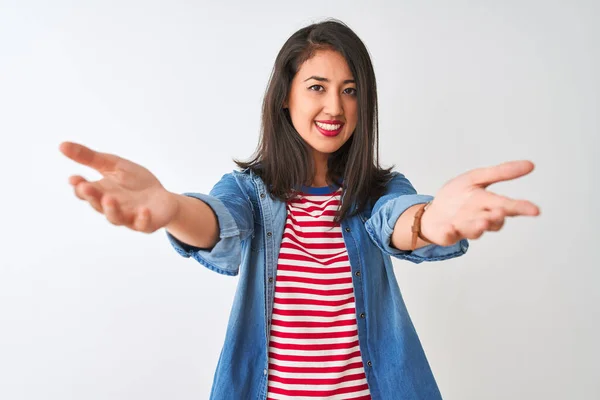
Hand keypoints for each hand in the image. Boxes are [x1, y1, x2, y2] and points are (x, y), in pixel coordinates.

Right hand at [59, 141, 178, 232]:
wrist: (163, 198)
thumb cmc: (136, 182)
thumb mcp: (113, 165)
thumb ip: (90, 158)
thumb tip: (61, 145)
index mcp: (101, 192)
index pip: (85, 191)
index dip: (79, 186)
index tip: (74, 178)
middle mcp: (112, 207)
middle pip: (98, 204)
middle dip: (91, 196)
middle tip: (85, 187)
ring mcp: (129, 218)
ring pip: (116, 218)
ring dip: (111, 209)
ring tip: (109, 199)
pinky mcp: (147, 224)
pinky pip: (143, 225)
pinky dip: (142, 219)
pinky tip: (144, 210)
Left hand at [420, 160, 539, 245]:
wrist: (433, 211)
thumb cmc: (458, 196)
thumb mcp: (477, 178)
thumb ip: (500, 173)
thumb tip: (530, 165)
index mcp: (489, 204)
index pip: (508, 206)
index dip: (521, 208)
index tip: (535, 210)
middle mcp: (480, 218)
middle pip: (493, 221)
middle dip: (497, 217)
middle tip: (501, 212)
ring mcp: (464, 228)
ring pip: (474, 230)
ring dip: (478, 226)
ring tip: (482, 221)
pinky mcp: (448, 234)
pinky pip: (449, 235)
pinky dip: (449, 233)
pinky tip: (450, 228)